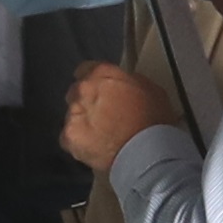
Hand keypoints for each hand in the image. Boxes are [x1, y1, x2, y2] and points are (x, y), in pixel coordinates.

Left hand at [57, 59, 180, 172]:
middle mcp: (83, 89)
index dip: (93, 82)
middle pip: (76, 93)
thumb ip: (130, 82)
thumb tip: (124, 85)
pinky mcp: (68, 136)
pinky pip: (67, 139)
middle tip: (103, 117)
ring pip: (71, 116)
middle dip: (86, 103)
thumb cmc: (154, 121)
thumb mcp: (151, 90)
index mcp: (102, 73)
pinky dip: (78, 144)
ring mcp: (73, 113)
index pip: (85, 70)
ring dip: (82, 124)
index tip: (99, 91)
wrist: (146, 152)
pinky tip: (93, 149)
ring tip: (100, 138)